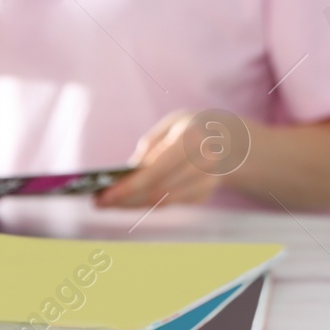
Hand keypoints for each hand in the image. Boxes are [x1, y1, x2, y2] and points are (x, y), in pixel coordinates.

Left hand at [95, 110, 243, 208]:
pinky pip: (169, 202)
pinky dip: (146, 203)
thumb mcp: (172, 124)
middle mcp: (204, 164)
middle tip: (98, 202)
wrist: (232, 139)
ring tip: (108, 202)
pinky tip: (128, 201)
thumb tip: (130, 174)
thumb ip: (151, 146)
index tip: (103, 196)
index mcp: (194, 139)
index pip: (156, 171)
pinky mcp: (204, 194)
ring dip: (132, 204)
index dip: (128, 187)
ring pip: (162, 202)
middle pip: (157, 191)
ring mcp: (208, 182)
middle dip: (124, 199)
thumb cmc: (193, 127)